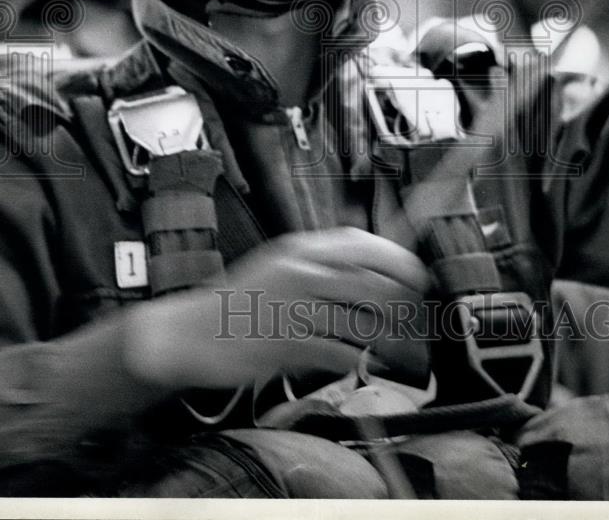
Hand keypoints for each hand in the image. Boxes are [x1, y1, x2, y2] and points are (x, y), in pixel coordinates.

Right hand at [126, 227, 430, 391]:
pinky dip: (358, 362)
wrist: (191, 332)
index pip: (362, 244)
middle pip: (371, 284)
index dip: (396, 259)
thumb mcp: (278, 265)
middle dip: (402, 306)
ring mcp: (293, 310)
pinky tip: (362, 365)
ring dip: (386, 340)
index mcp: (299, 249)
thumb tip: (370, 267)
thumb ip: (319, 264)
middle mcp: (299, 273)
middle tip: (414, 320)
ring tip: (397, 350)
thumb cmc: (241, 302)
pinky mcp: (286, 347)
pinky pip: (339, 354)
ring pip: (361, 323)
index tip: (417, 274)